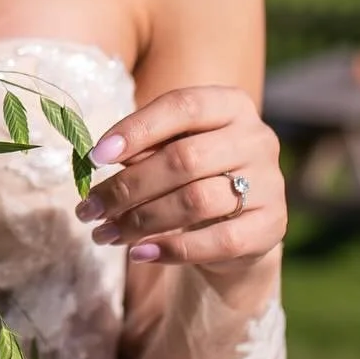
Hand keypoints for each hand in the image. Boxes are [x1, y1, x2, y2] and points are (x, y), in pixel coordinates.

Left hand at [75, 84, 285, 271]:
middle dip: (127, 187)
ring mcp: (270, 183)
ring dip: (140, 221)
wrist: (239, 221)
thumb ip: (143, 149)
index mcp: (231, 105)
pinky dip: (172, 249)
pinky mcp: (271, 225)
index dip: (136, 129)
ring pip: (196, 201)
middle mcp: (257, 138)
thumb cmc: (193, 173)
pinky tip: (139, 253)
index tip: (94, 157)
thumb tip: (98, 161)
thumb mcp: (169, 150)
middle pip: (184, 159)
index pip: (182, 107)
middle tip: (88, 209)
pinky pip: (218, 241)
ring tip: (103, 234)